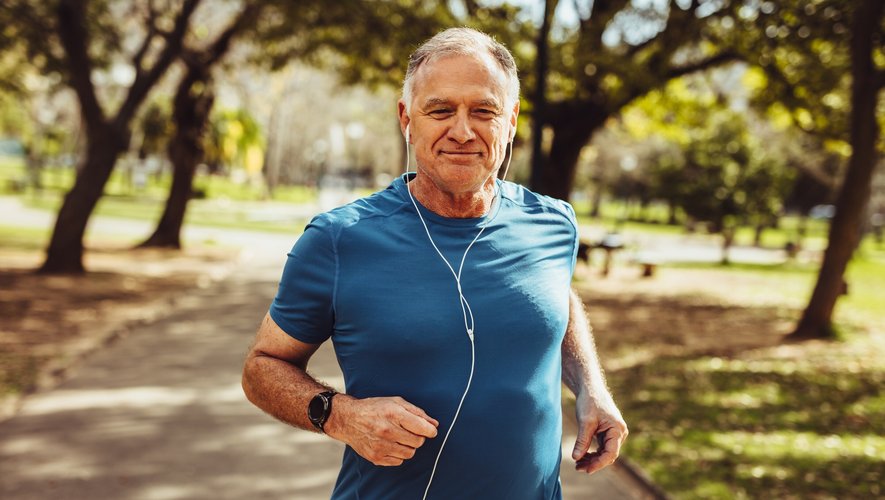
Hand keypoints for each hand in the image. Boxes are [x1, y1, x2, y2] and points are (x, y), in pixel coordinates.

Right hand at [324, 395, 438, 465]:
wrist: (348, 419)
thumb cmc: (375, 408)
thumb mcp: (395, 402)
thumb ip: (417, 412)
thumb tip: (434, 424)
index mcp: (393, 414)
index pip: (422, 428)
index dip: (430, 431)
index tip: (430, 431)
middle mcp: (387, 430)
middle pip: (418, 442)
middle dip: (418, 437)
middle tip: (410, 432)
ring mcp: (380, 445)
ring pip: (409, 453)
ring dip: (408, 446)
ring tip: (400, 438)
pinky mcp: (375, 457)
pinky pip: (398, 461)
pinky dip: (398, 454)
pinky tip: (391, 444)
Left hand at [571, 391, 627, 473]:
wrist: (590, 389)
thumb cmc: (590, 402)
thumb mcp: (585, 421)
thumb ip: (582, 440)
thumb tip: (576, 458)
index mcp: (617, 430)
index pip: (611, 453)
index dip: (599, 463)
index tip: (587, 470)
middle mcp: (619, 433)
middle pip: (608, 455)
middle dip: (594, 463)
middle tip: (577, 468)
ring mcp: (614, 434)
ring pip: (604, 453)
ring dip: (592, 459)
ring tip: (577, 464)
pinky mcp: (607, 433)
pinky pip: (602, 448)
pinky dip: (592, 453)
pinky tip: (581, 457)